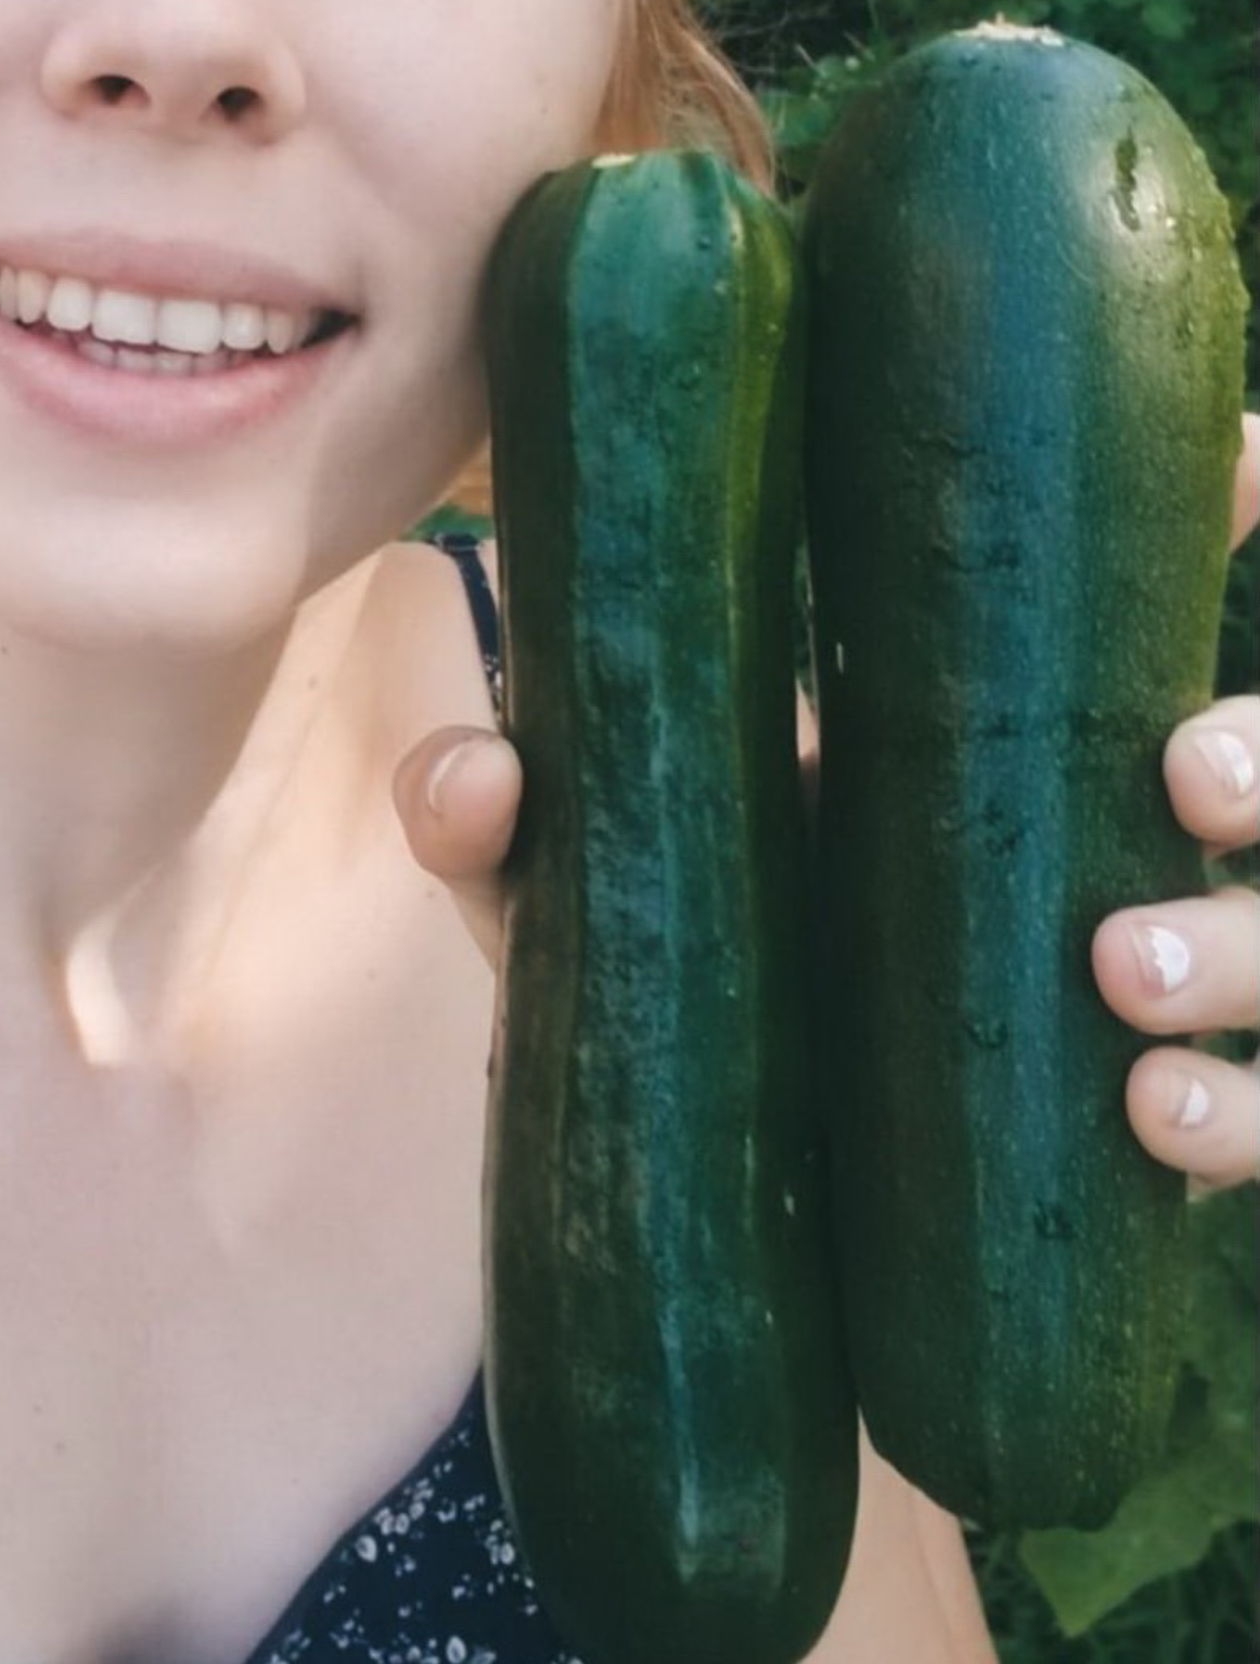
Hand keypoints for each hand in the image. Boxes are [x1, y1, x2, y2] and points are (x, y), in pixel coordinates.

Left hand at [395, 415, 1259, 1183]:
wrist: (736, 1206)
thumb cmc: (682, 978)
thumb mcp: (593, 881)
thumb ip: (521, 811)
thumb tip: (481, 775)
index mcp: (1007, 730)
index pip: (1151, 592)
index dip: (1227, 502)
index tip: (1250, 458)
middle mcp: (1118, 842)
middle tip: (1179, 775)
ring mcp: (1169, 987)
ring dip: (1248, 944)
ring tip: (1124, 966)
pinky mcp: (1172, 1135)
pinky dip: (1233, 1118)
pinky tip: (1149, 1112)